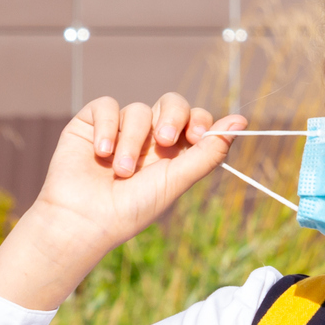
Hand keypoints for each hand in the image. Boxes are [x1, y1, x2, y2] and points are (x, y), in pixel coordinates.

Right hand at [0, 93, 245, 311]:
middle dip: (172, 118)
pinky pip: (108, 106)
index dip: (200, 121)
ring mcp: (120, 128)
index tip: (197, 136)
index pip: (195, 120)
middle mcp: (148, 137)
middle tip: (163, 142)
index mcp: (173, 152)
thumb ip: (207, 153)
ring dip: (132, 141)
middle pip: (172, 104)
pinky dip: (107, 127)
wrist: (83, 220)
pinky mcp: (91, 123)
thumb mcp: (175, 182)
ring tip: (121, 172)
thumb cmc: (131, 209)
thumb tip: (241, 123)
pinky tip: (102, 153)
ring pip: (139, 110)